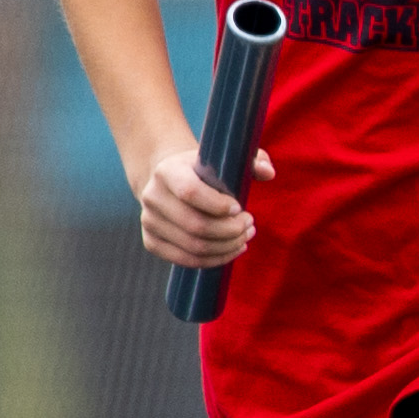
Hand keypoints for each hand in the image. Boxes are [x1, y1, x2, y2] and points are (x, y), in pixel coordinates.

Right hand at [139, 140, 265, 269]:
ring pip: (193, 247)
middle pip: (195, 225)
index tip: (240, 206)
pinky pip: (185, 260)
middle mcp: (152, 196)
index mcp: (167, 171)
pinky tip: (230, 250)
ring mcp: (149, 221)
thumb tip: (269, 173)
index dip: (219, 205)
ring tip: (244, 238)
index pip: (191, 193)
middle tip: (249, 225)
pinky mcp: (151, 241)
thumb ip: (252, 159)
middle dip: (230, 231)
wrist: (169, 180)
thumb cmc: (204, 169)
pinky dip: (213, 260)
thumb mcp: (225, 157)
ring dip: (226, 247)